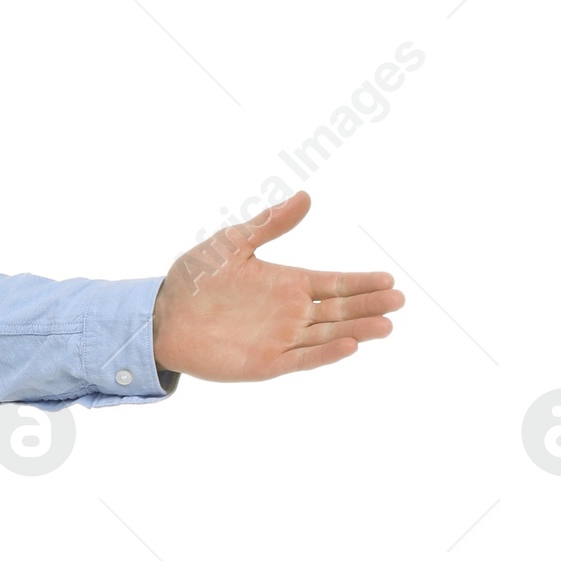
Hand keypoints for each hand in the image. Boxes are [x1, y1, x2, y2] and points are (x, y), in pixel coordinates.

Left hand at [151, 190, 403, 380]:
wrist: (160, 315)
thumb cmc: (194, 278)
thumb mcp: (233, 242)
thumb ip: (270, 223)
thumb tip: (306, 196)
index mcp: (286, 284)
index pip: (334, 284)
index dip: (360, 283)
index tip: (388, 279)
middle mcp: (289, 313)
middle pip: (339, 311)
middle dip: (369, 306)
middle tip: (399, 301)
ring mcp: (279, 339)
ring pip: (328, 336)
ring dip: (357, 331)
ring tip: (386, 326)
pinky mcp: (265, 363)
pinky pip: (302, 360)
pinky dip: (326, 354)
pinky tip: (350, 345)